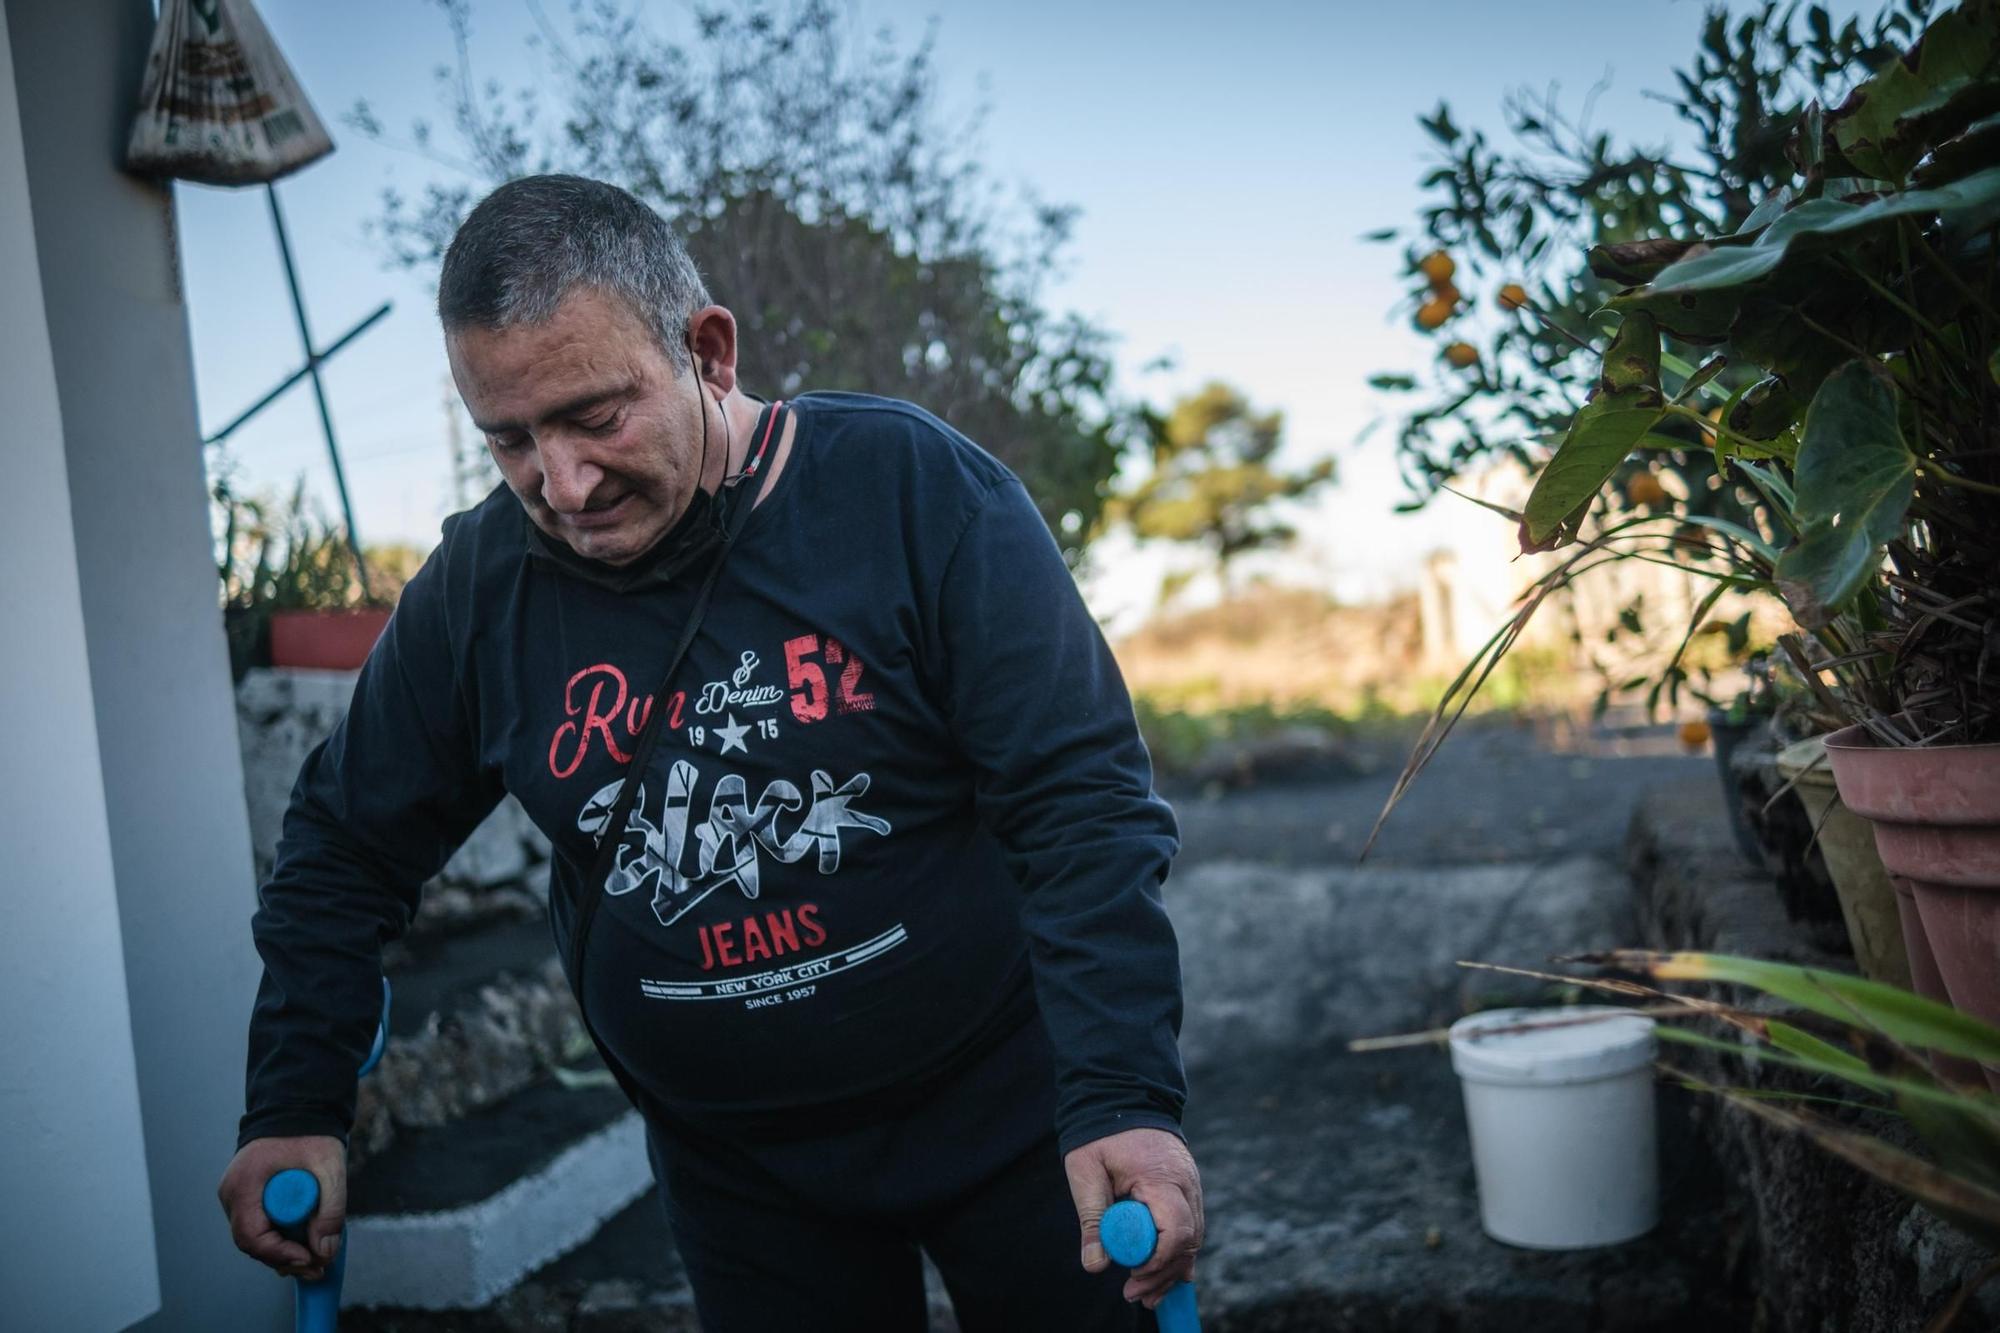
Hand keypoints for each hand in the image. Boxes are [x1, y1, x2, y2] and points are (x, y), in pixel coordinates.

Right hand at [218, 1134, 346, 1280]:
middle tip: (318, 1268)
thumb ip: (332, 1208)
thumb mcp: (330, 1167)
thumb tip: (324, 1252)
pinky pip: (258, 1226)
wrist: (298, 1111)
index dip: (279, 1254)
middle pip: (251, 1242)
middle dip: (285, 1260)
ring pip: (254, 1238)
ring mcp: (236, 1196)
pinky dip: (279, 1239)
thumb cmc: (311, 1134)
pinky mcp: (246, 1198)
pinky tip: (303, 1249)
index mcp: (245, 1182)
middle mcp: (232, 1193)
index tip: (309, 1259)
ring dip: (283, 1253)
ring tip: (316, 1262)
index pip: (251, 1234)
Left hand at [1063, 1127, 1202, 1309]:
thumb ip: (1092, 1218)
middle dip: (1163, 1274)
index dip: (1157, 1260)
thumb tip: (1096, 1265)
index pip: (1176, 1230)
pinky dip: (1177, 1252)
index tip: (1132, 1274)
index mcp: (1163, 1177)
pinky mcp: (1188, 1190)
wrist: (1123, 1096)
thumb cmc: (1101, 1134)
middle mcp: (1187, 1184)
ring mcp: (1192, 1186)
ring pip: (1193, 1239)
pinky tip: (1165, 1277)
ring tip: (1145, 1294)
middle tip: (1134, 1295)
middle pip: (1189, 1242)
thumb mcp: (1086, 1171)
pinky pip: (1190, 1227)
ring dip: (1171, 1269)